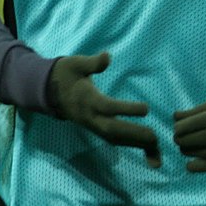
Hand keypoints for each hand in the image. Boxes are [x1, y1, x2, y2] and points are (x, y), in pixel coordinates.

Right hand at [48, 52, 160, 166]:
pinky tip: (146, 147)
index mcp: (87, 99)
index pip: (108, 107)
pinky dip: (129, 144)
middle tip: (155, 137)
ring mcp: (92, 125)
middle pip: (112, 130)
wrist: (49, 90)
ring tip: (156, 149)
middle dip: (134, 135)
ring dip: (134, 144)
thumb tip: (107, 56)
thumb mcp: (76, 63)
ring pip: (114, 139)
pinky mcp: (95, 128)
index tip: (146, 109)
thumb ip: (92, 63)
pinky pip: (113, 139)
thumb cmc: (67, 73)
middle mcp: (89, 116)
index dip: (126, 109)